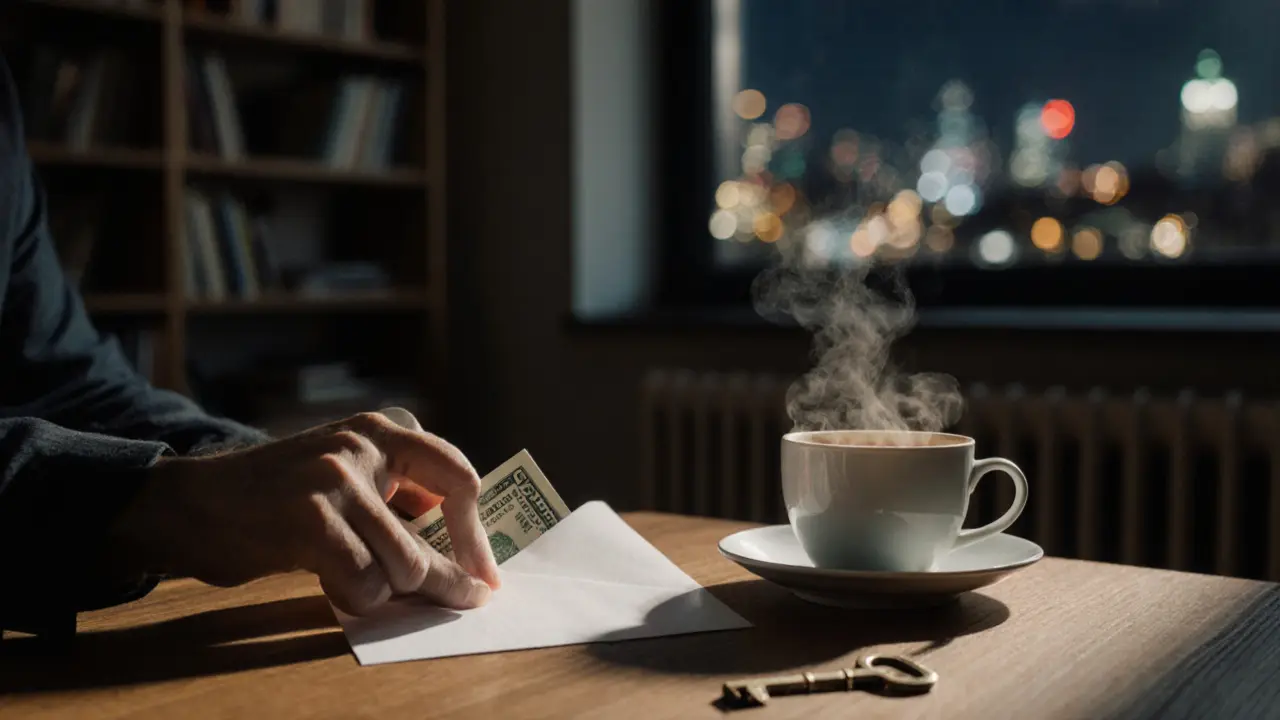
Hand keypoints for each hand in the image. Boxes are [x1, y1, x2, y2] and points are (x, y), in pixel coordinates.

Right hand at [111, 412, 500, 615]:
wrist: (191, 503)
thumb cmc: (276, 501)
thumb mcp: (347, 477)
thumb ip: (399, 498)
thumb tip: (464, 553)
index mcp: (382, 430)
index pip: (458, 478)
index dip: (476, 534)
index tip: (484, 574)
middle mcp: (364, 444)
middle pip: (428, 541)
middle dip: (441, 582)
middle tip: (461, 600)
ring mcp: (336, 479)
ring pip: (400, 568)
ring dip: (379, 591)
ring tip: (345, 575)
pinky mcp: (310, 517)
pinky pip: (363, 583)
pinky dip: (352, 597)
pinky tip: (324, 578)